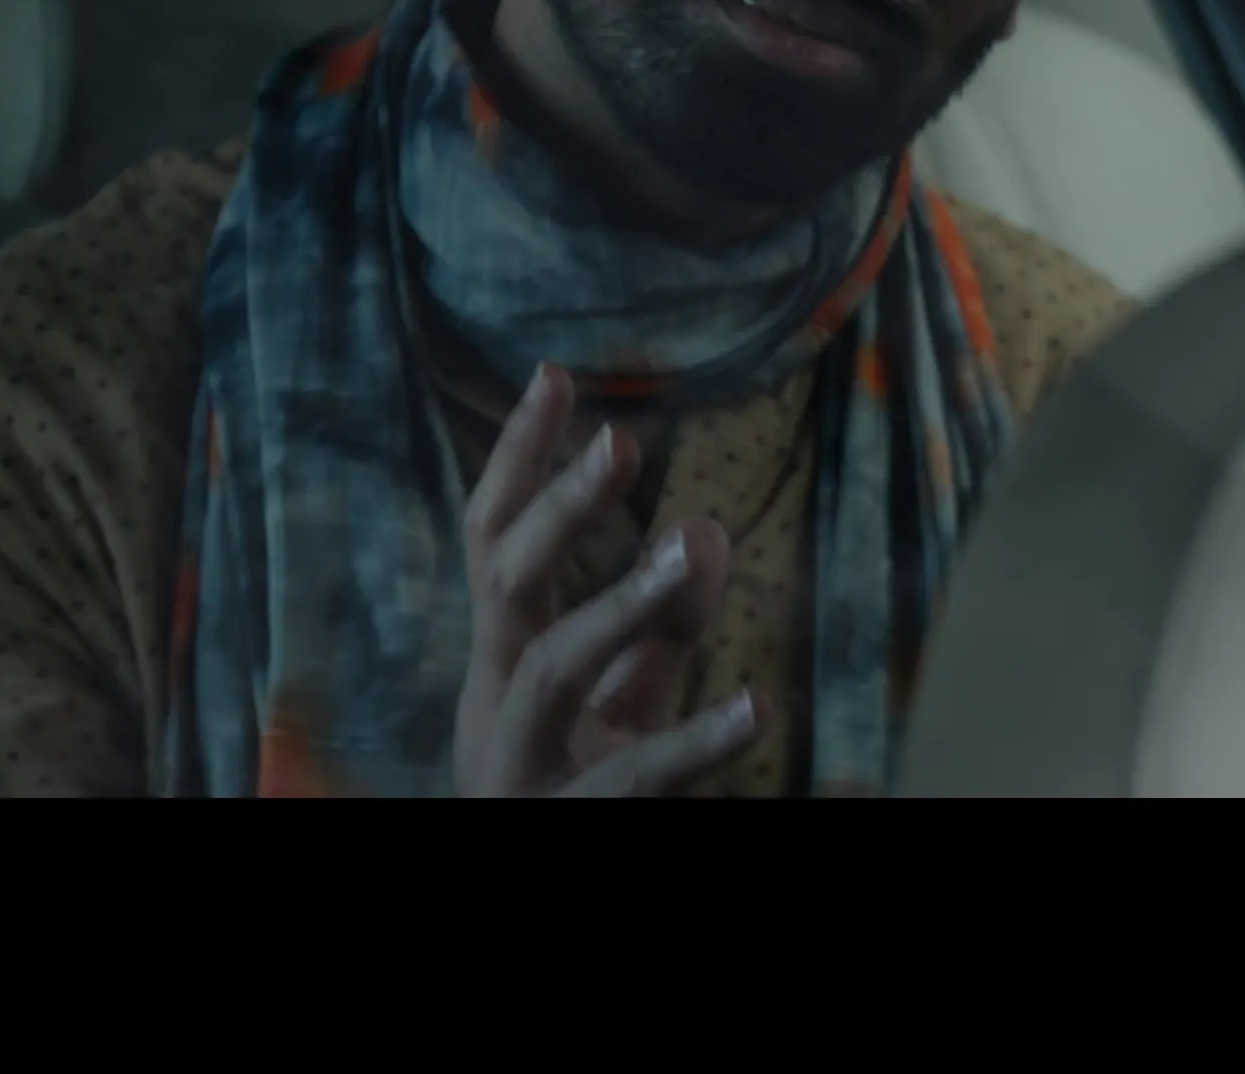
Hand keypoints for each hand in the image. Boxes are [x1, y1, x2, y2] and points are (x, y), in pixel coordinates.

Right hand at [447, 364, 758, 796]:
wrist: (541, 868)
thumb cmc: (581, 793)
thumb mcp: (624, 700)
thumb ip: (660, 624)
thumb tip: (701, 527)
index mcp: (501, 660)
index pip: (492, 540)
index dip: (517, 460)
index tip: (555, 376)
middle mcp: (495, 701)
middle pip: (506, 584)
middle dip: (558, 511)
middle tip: (618, 445)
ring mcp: (525, 766)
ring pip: (552, 669)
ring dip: (619, 604)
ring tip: (683, 548)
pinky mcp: (573, 819)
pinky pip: (631, 776)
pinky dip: (693, 740)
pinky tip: (752, 708)